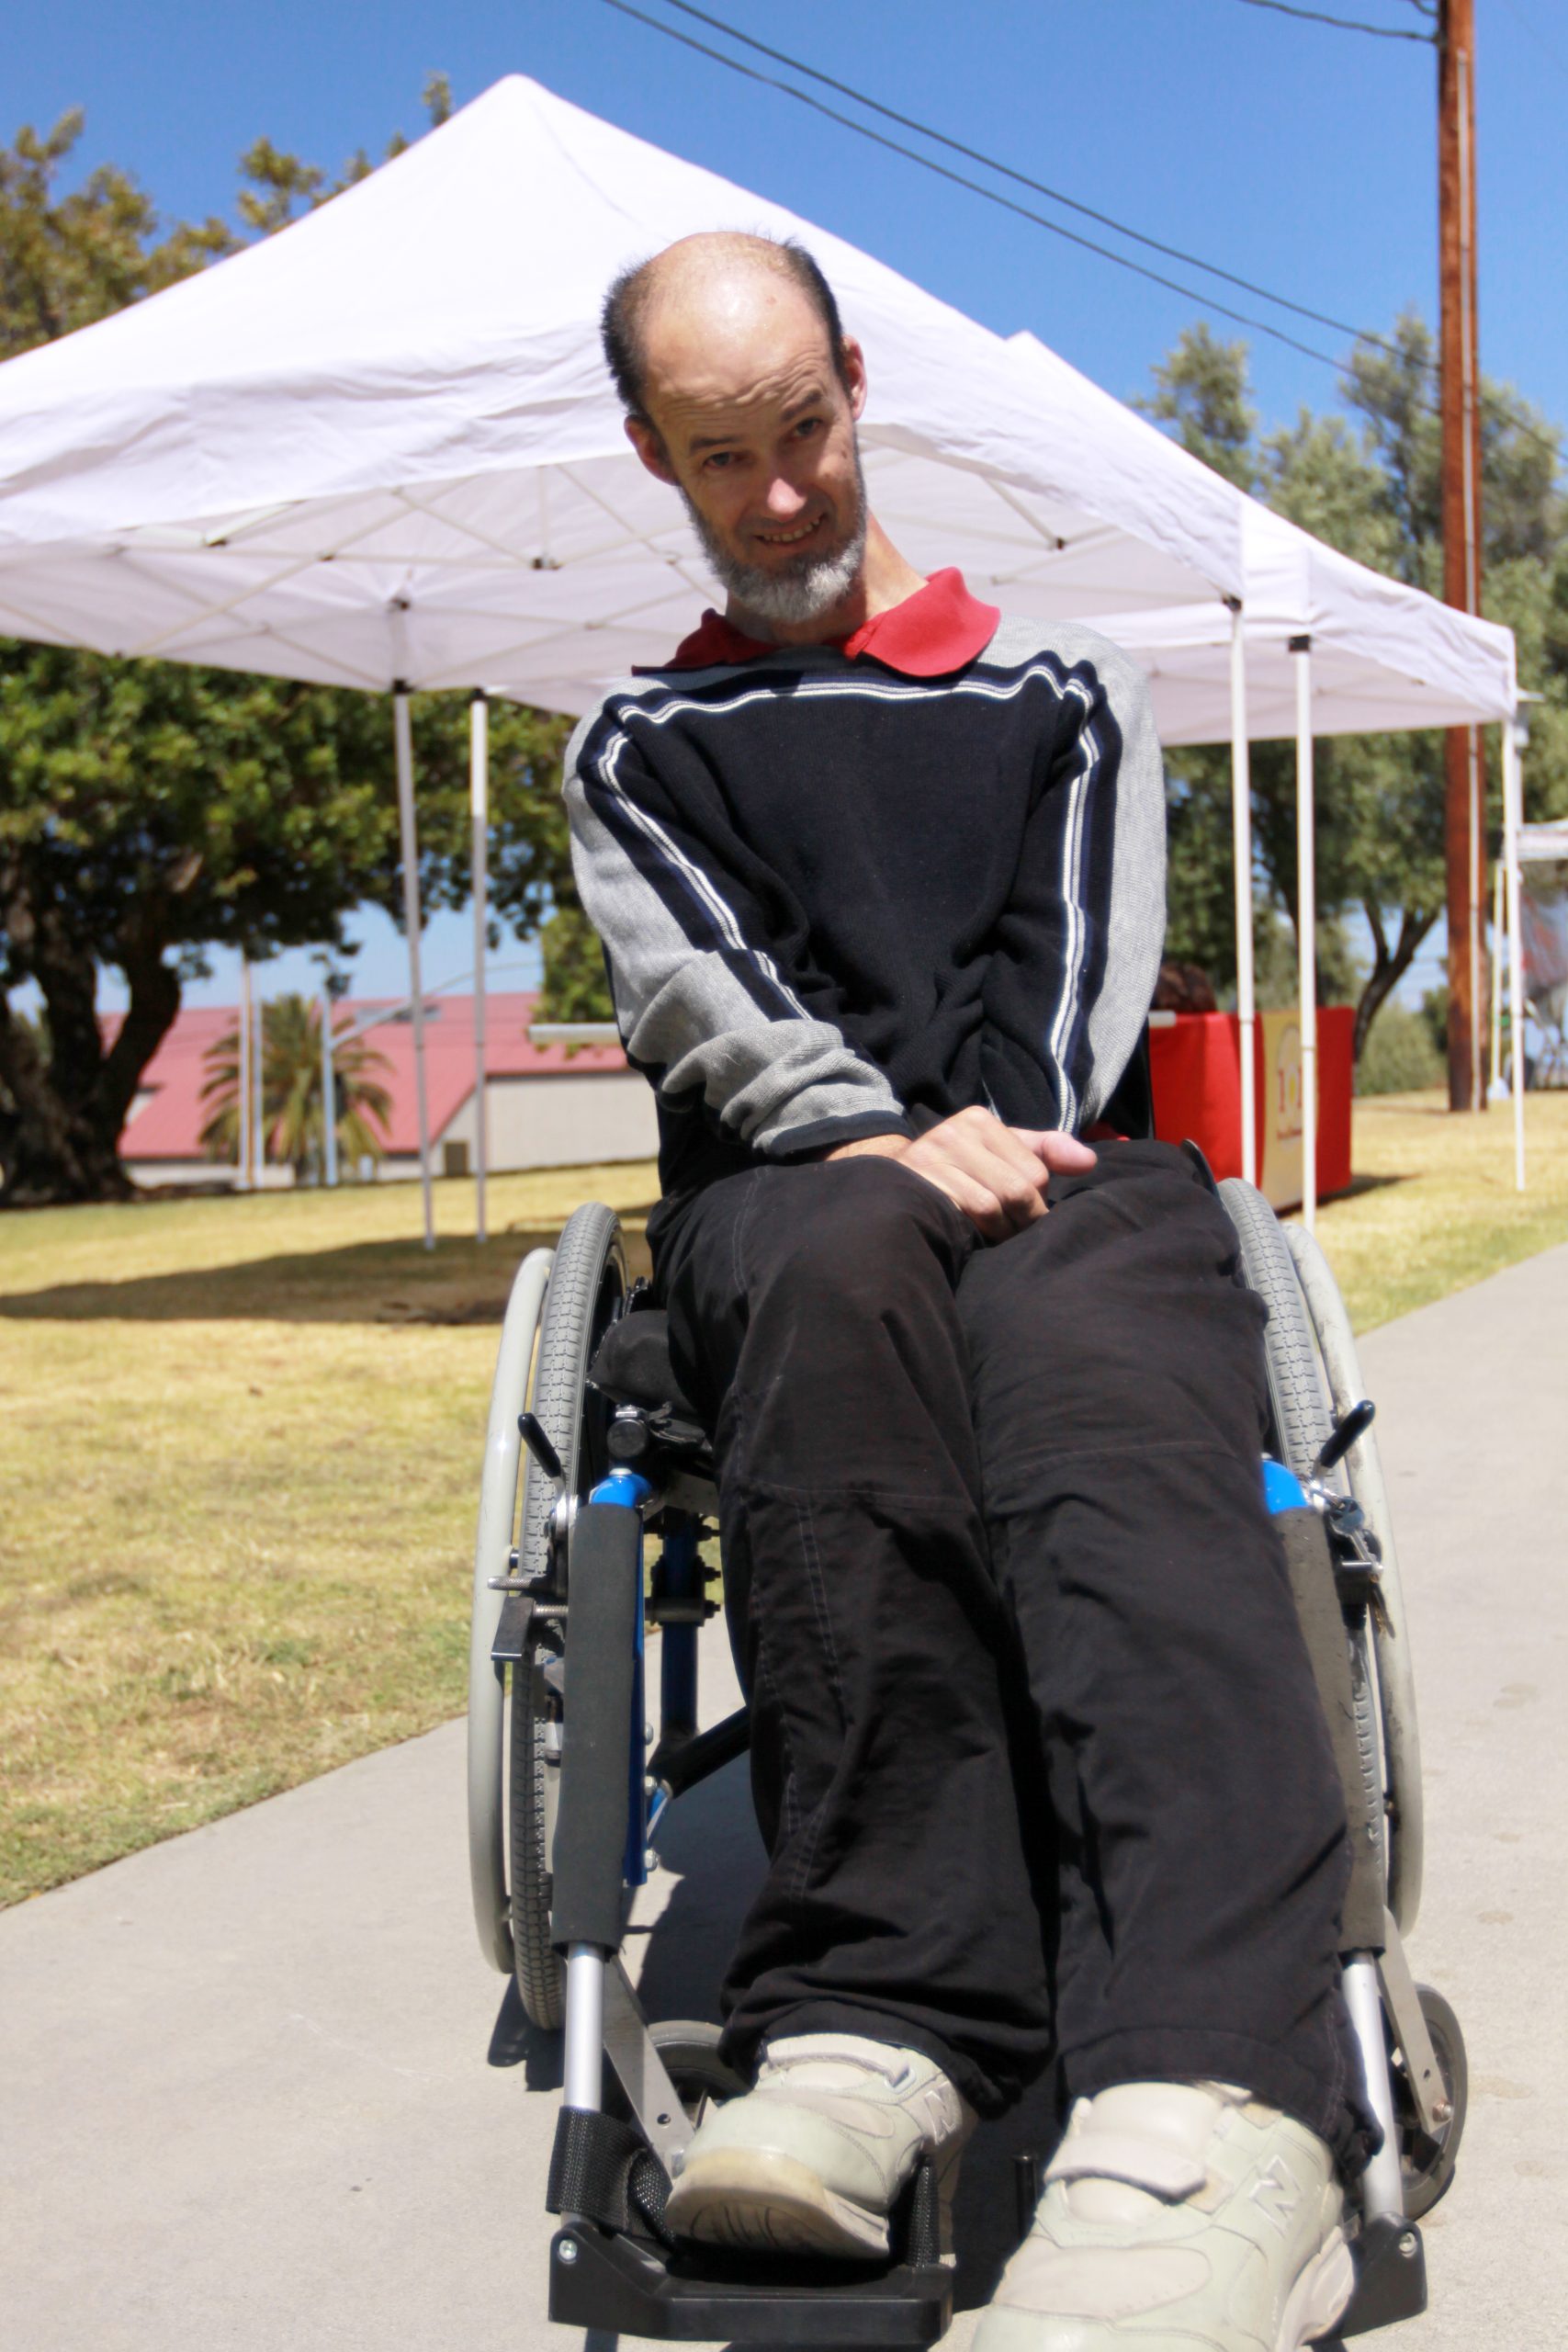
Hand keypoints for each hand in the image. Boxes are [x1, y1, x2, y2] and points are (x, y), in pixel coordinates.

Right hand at [828, 1107, 1095, 1240]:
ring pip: (990, 1206)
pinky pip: (963, 1215)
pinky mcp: (916, 1186)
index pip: (1035, 1173)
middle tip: (1016, 1235)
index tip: (1025, 1213)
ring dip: (999, 1233)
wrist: (893, 1182)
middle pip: (1016, 1190)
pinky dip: (976, 1233)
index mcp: (979, 1121)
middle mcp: (953, 1133)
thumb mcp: (1003, 1152)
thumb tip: (1089, 1162)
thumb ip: (1046, 1152)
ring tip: (995, 1239)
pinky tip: (973, 1237)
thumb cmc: (960, 1170)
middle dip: (1022, 1221)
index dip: (1037, 1202)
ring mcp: (931, 1158)